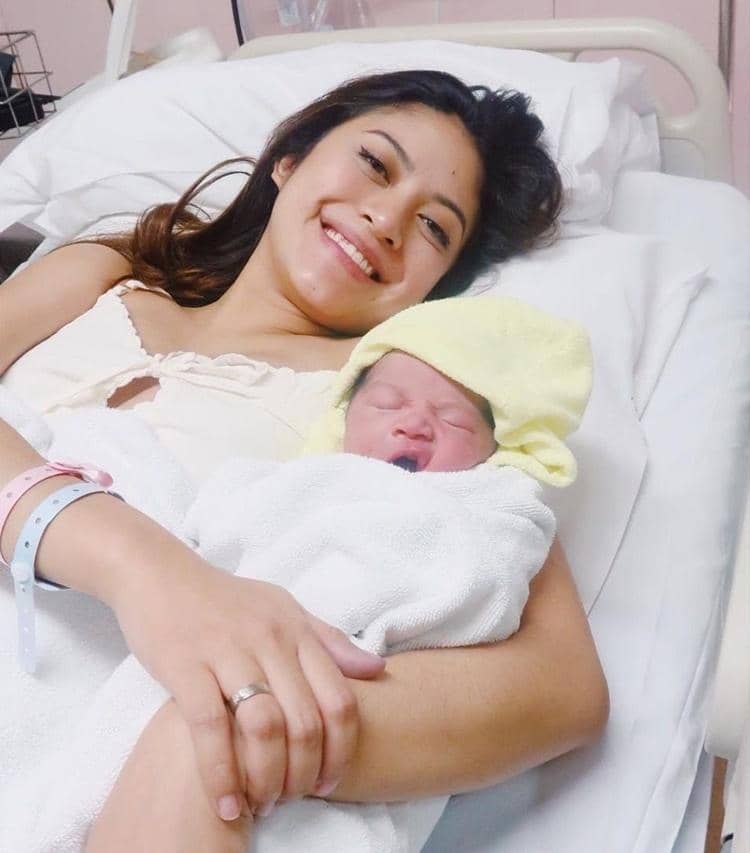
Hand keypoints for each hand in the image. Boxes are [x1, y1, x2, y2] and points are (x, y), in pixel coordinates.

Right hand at [110, 557, 384, 820]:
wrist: (161, 575)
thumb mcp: (284, 609)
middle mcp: (269, 640)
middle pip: (306, 721)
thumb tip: (377, 669)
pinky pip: (210, 727)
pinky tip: (226, 803)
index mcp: (296, 630)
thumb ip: (328, 641)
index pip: (339, 699)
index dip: (342, 750)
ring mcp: (227, 651)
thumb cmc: (226, 599)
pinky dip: (220, 773)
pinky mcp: (185, 664)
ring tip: (262, 805)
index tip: (330, 781)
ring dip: (268, 779)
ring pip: (265, 727)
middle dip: (305, 775)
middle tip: (293, 799)